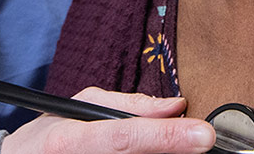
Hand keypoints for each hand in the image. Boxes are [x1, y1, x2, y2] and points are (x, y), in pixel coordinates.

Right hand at [2, 87, 216, 153]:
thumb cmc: (50, 136)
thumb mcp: (80, 107)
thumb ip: (128, 106)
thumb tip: (176, 104)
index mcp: (69, 139)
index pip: (125, 136)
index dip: (166, 137)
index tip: (203, 136)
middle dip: (174, 151)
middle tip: (200, 142)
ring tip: (172, 146)